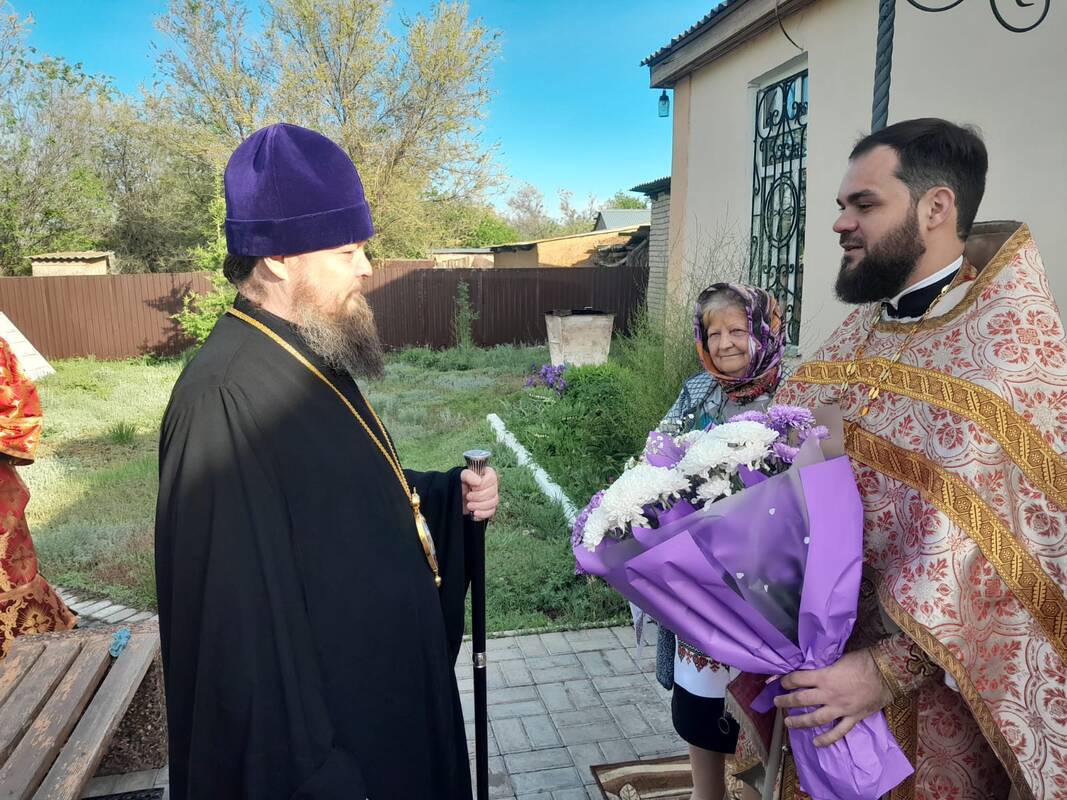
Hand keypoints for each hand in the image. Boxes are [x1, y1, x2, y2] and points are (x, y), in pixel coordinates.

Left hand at [461, 467, 498, 521]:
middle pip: (493, 492)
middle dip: (479, 496)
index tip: (472, 487)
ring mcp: (492, 497)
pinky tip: (474, 513)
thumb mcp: (461, 476)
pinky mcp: (490, 507)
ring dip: (479, 505)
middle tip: (468, 496)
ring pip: (493, 502)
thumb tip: (479, 481)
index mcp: (487, 474)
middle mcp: (492, 485)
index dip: (483, 484)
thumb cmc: (460, 483)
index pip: (492, 478)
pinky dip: (483, 513)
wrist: (456, 496)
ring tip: (469, 505)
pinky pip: (491, 511)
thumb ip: (468, 475)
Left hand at [773, 648, 892, 746]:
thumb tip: (811, 669)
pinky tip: (816, 743)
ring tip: (788, 723)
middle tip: (777, 702)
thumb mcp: (838, 659)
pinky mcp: (853, 718)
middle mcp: (829, 695)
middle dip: (786, 701)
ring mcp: (840, 709)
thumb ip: (824, 667)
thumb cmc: (863, 661)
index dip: (786, 680)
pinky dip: (827, 739)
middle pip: (801, 699)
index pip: (798, 679)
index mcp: (824, 677)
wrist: (887, 673)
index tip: (780, 682)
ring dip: (800, 722)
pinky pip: (838, 732)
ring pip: (815, 719)